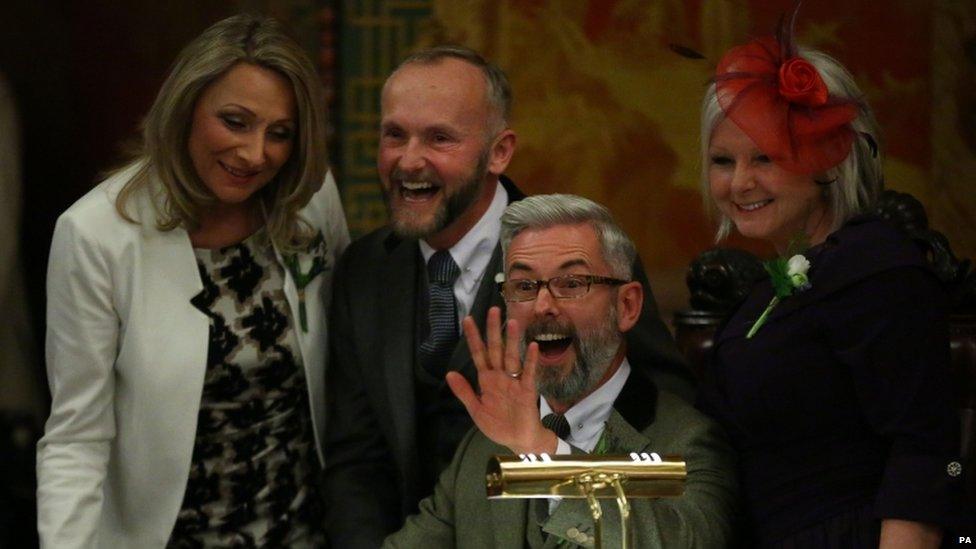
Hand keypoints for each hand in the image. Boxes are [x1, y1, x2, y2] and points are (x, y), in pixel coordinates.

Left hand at [446, 306, 556, 454]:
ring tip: (512, 322)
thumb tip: (449, 373)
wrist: (518, 441)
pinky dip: (531, 361)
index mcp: (487, 380)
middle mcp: (500, 376)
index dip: (473, 338)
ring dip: (512, 340)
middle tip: (493, 310)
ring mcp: (514, 381)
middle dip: (493, 330)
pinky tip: (532, 347)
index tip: (468, 320)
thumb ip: (464, 392)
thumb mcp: (476, 409)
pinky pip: (529, 373)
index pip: (479, 354)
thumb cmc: (498, 425)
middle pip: (496, 349)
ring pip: (512, 357)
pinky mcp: (527, 390)